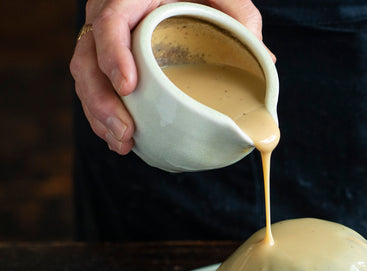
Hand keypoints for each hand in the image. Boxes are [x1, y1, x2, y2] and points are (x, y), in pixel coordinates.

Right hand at [70, 0, 265, 154]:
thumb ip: (240, 16)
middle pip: (87, 59)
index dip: (113, 54)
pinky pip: (95, 92)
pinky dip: (104, 119)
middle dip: (101, 100)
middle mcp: (110, 19)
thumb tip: (266, 61)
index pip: (110, 22)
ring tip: (123, 143)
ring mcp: (105, 45)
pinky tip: (120, 141)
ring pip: (85, 80)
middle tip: (126, 131)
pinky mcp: (108, 67)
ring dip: (100, 117)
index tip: (129, 86)